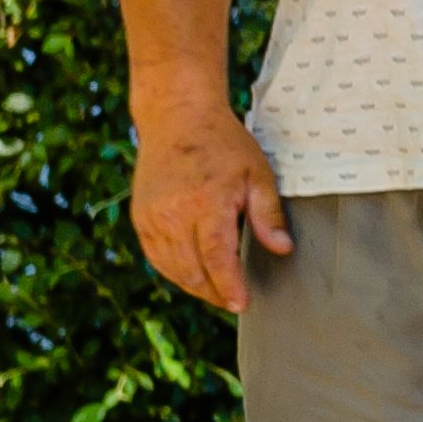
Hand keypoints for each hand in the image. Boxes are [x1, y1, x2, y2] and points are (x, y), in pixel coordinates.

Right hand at [130, 105, 291, 311]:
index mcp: (205, 203)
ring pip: (170, 268)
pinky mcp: (139, 216)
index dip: (229, 286)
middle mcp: (172, 214)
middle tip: (234, 302)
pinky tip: (191, 274)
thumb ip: (268, 215)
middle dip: (213, 292)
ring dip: (193, 285)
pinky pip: (155, 256)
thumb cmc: (224, 143)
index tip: (242, 304)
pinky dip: (173, 270)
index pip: (216, 258)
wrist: (178, 117)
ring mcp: (151, 217)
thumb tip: (282, 249)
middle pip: (191, 270)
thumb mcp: (257, 174)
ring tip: (217, 292)